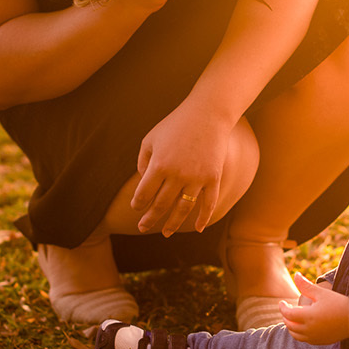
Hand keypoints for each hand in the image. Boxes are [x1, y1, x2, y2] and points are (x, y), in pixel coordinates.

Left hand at [132, 102, 232, 236]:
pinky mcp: (213, 178)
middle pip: (160, 205)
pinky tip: (198, 229)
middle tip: (142, 228)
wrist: (208, 114)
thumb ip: (143, 161)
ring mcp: (197, 178)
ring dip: (173, 224)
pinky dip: (203, 218)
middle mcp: (177, 175)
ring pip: (183, 210)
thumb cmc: (175, 125)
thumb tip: (143, 182)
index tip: (136, 208)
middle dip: (149, 219)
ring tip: (165, 233)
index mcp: (159, 165)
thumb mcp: (151, 138)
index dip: (138, 204)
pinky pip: (208, 204)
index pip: (143, 194)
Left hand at [279, 273, 348, 344]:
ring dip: (290, 326)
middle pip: (289, 325)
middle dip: (285, 316)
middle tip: (286, 308)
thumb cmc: (338, 303)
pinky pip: (303, 339)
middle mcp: (309, 329)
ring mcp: (314, 337)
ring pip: (295, 334)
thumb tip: (296, 274)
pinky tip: (302, 325)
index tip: (282, 302)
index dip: (282, 307)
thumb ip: (306, 286)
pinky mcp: (319, 342)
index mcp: (308, 316)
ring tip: (292, 317)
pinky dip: (299, 333)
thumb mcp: (321, 293)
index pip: (288, 314)